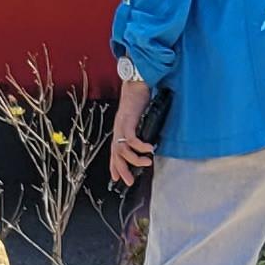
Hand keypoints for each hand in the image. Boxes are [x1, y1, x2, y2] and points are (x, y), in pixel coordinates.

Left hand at [109, 69, 154, 185]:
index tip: (118, 179)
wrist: (136, 83)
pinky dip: (140, 146)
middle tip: (129, 181)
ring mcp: (122, 125)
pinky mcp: (128, 120)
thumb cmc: (139, 99)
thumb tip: (148, 142)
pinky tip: (149, 149)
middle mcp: (118, 129)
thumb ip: (141, 130)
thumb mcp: (140, 119)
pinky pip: (131, 138)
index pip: (114, 152)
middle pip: (116, 154)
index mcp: (120, 130)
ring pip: (122, 149)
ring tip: (146, 163)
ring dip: (134, 159)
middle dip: (122, 169)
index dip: (115, 166)